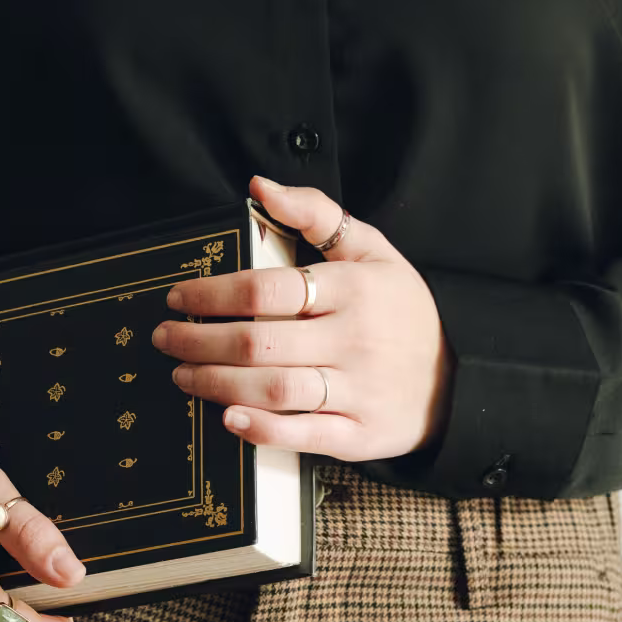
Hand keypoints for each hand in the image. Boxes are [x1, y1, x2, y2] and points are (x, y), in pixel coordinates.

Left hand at [152, 173, 454, 462]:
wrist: (457, 379)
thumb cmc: (401, 309)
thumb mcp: (371, 250)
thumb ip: (315, 213)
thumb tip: (259, 185)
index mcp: (352, 289)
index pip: (266, 289)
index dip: (211, 293)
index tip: (177, 296)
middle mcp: (352, 340)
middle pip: (257, 341)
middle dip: (198, 340)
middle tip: (164, 338)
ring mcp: (356, 390)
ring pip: (271, 389)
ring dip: (214, 384)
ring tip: (181, 374)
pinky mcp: (358, 435)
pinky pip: (302, 435)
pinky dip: (260, 429)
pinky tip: (227, 419)